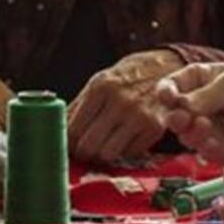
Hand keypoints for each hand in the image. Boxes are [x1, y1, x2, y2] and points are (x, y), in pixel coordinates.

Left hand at [67, 49, 182, 163]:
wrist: (167, 68)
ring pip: (107, 154)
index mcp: (100, 87)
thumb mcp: (101, 81)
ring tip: (101, 148)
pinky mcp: (155, 129)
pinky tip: (123, 141)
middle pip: (88, 145)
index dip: (67, 142)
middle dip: (82, 152)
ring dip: (101, 156)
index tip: (68, 145)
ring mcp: (139, 116)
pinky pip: (129, 153)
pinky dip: (123, 152)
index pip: (73, 129)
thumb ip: (79, 105)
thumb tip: (56, 129)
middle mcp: (120, 102)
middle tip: (83, 150)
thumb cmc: (128, 76)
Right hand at [156, 63, 223, 162]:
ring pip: (184, 135)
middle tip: (180, 117)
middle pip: (172, 114)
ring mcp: (206, 129)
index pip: (170, 88)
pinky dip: (203, 145)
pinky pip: (202, 150)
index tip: (167, 96)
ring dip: (188, 131)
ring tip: (202, 124)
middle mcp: (196, 107)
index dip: (165, 93)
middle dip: (174, 116)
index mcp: (196, 82)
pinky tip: (210, 138)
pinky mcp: (218, 149)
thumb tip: (179, 107)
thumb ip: (204, 97)